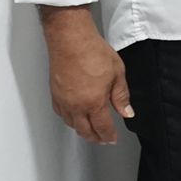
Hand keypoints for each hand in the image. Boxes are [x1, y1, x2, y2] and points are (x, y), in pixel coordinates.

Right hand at [40, 7, 132, 143]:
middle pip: (84, 130)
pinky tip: (74, 117)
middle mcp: (76, 106)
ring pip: (71, 124)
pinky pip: (61, 114)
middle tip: (103, 139)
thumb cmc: (92, 52)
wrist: (71, 40)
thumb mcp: (117, 73)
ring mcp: (63, 101)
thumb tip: (126, 111)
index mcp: (94, 102)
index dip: (109, 135)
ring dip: (82, 130)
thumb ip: (121, 96)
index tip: (112, 139)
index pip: (102, 127)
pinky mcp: (54, 94)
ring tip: (90, 130)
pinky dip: (69, 120)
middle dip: (95, 138)